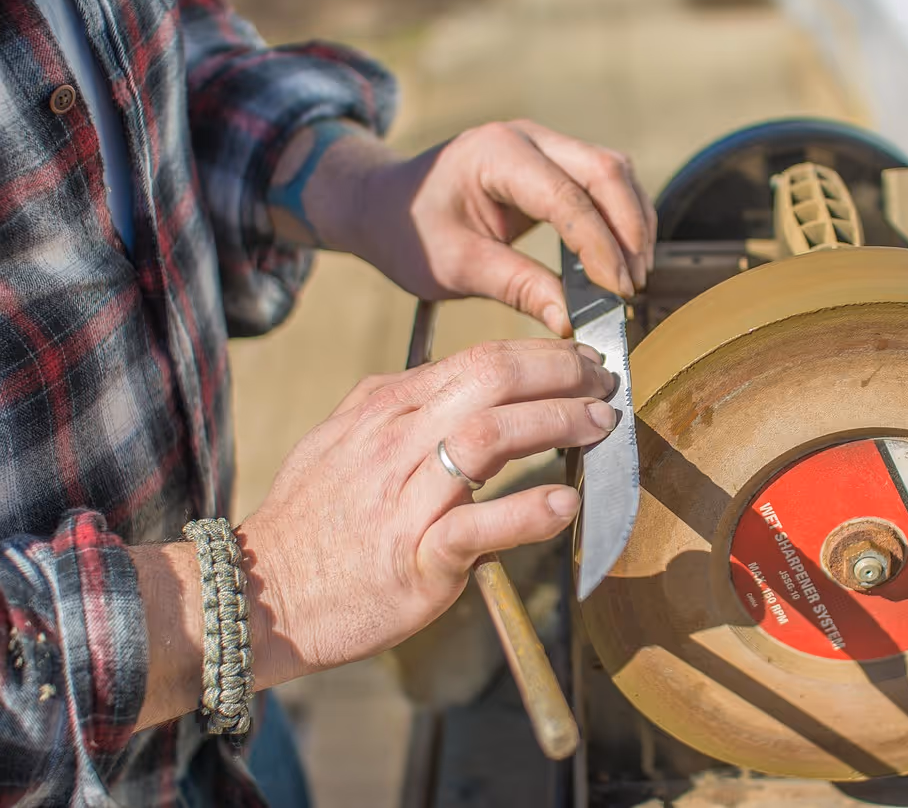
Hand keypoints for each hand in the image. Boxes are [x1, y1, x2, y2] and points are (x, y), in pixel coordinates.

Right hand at [239, 338, 615, 683]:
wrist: (260, 596)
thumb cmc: (309, 522)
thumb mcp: (340, 439)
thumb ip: (395, 406)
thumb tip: (448, 380)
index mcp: (384, 408)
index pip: (477, 360)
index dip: (540, 355)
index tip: (579, 362)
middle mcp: (395, 442)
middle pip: (491, 381)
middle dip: (560, 374)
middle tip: (604, 385)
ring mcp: (404, 499)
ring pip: (490, 438)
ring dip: (557, 424)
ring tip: (599, 426)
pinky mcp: (415, 558)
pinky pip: (477, 526)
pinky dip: (526, 512)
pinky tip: (564, 503)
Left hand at [356, 120, 655, 335]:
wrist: (385, 204)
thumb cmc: (410, 231)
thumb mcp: (455, 266)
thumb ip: (517, 287)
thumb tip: (571, 321)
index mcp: (496, 154)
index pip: (567, 196)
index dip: (599, 246)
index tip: (617, 291)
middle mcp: (528, 138)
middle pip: (606, 170)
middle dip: (628, 230)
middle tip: (633, 286)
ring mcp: (545, 144)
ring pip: (615, 171)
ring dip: (632, 222)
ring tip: (632, 277)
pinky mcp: (554, 161)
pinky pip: (605, 180)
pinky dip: (621, 217)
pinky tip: (621, 258)